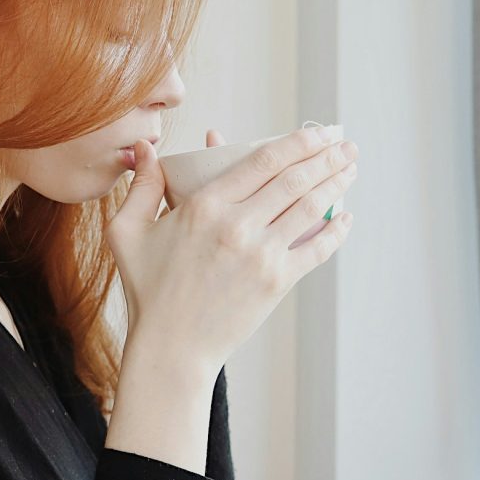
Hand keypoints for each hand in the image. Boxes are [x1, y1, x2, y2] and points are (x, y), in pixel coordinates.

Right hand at [107, 126, 357, 374]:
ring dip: (337, 184)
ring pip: (310, 208)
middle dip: (327, 157)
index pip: (262, 161)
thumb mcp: (128, 233)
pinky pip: (317, 250)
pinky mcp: (277, 283)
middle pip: (294, 179)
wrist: (171, 347)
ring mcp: (261, 255)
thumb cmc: (147, 289)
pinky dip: (337, 231)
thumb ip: (141, 186)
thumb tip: (145, 147)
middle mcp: (237, 226)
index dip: (297, 142)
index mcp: (204, 207)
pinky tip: (346, 216)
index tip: (317, 132)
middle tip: (345, 144)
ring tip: (351, 168)